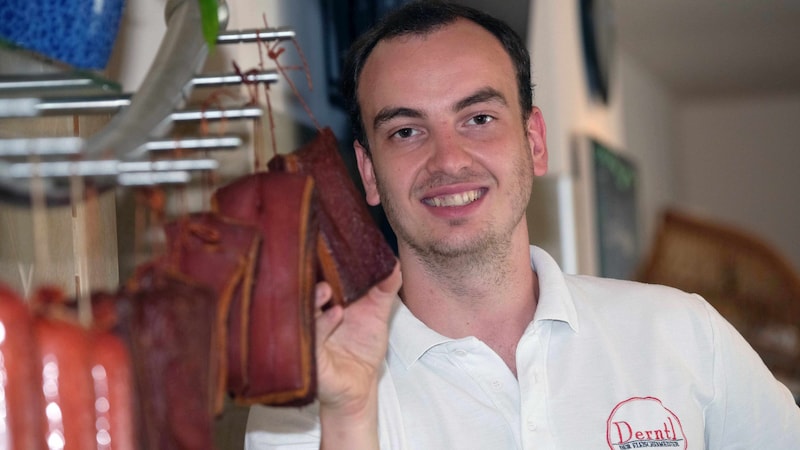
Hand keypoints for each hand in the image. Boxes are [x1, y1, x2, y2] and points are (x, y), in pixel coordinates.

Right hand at [315, 262, 400, 415]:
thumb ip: (384, 288)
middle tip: (323, 268)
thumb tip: (393, 263)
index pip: (315, 277)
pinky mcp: (310, 357)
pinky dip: (323, 326)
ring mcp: (307, 335)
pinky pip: (311, 340)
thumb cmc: (361, 348)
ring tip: (327, 290)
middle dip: (309, 279)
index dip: (318, 262)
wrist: (359, 386)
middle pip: (302, 293)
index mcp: (323, 302)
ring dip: (314, 300)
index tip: (324, 245)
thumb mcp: (376, 313)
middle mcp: (311, 316)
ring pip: (303, 314)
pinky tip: (336, 315)